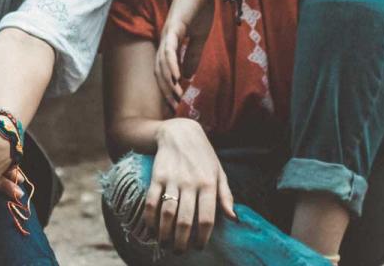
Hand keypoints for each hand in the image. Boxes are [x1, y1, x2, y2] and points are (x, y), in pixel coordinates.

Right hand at [144, 118, 235, 252]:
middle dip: (182, 241)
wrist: (180, 133)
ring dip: (164, 234)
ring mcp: (172, 180)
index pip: (206, 218)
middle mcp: (190, 183)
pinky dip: (150, 219)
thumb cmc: (203, 156)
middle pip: (185, 220)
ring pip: (167, 213)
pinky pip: (151, 202)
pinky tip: (152, 229)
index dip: (203, 237)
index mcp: (208, 184)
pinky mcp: (156, 176)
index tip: (199, 247)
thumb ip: (226, 196)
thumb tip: (233, 219)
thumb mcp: (219, 172)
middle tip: (180, 251)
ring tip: (166, 245)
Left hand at [156, 0, 216, 110]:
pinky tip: (176, 78)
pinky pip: (170, 49)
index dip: (168, 86)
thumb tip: (186, 76)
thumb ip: (192, 55)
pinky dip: (172, 65)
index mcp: (169, 42)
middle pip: (160, 70)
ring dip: (168, 81)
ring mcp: (167, 33)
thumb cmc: (199, 8)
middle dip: (166, 89)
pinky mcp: (174, 27)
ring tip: (176, 96)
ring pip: (163, 63)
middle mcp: (164, 39)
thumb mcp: (198, 37)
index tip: (177, 102)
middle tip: (174, 107)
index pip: (164, 69)